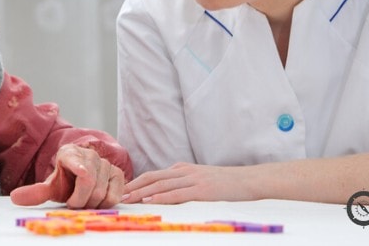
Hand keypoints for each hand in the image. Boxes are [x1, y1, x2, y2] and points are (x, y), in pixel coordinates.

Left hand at [10, 144, 124, 208]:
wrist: (80, 179)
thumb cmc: (65, 182)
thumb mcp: (50, 187)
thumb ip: (35, 192)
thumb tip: (15, 197)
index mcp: (69, 153)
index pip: (74, 159)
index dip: (78, 166)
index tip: (81, 172)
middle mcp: (89, 154)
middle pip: (89, 183)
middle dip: (80, 200)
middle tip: (74, 202)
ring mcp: (106, 163)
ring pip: (101, 191)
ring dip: (92, 203)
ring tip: (85, 200)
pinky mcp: (118, 173)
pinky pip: (115, 195)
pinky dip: (106, 203)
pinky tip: (98, 200)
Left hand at [122, 162, 252, 203]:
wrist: (250, 180)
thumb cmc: (226, 184)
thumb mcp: (201, 179)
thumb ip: (183, 182)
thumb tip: (165, 191)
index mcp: (183, 169)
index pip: (154, 174)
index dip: (136, 182)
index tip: (123, 190)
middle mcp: (185, 171)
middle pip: (153, 177)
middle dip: (134, 186)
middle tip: (118, 194)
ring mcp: (193, 179)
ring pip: (161, 185)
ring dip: (142, 192)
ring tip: (128, 198)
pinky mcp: (202, 190)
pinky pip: (177, 193)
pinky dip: (161, 196)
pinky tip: (150, 200)